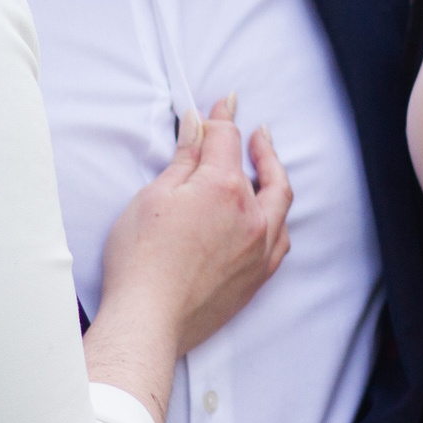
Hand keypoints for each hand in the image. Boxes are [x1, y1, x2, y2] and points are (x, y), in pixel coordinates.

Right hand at [88, 97, 291, 421]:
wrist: (149, 319)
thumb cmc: (141, 259)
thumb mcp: (155, 196)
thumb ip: (185, 158)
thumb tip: (198, 124)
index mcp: (223, 188)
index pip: (227, 139)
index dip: (223, 117)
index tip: (225, 102)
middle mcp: (252, 216)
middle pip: (264, 171)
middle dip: (259, 147)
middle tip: (257, 132)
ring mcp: (259, 249)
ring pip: (280, 205)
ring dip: (275, 180)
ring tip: (268, 168)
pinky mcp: (257, 277)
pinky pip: (281, 240)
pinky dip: (278, 220)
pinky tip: (271, 218)